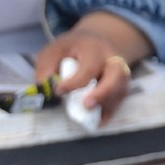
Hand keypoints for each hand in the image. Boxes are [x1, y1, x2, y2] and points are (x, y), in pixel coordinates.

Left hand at [34, 14, 149, 119]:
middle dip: (103, 92)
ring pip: (121, 89)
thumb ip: (46, 67)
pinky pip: (119, 99)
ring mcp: (120, 72)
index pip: (88, 67)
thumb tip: (43, 86)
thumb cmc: (70, 49)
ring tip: (93, 120)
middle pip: (117, 74)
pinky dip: (109, 112)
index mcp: (93, 48)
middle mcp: (111, 59)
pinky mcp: (121, 85)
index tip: (59, 91)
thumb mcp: (53, 51)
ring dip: (107, 105)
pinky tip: (97, 121)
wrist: (93, 42)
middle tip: (87, 105)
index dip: (74, 82)